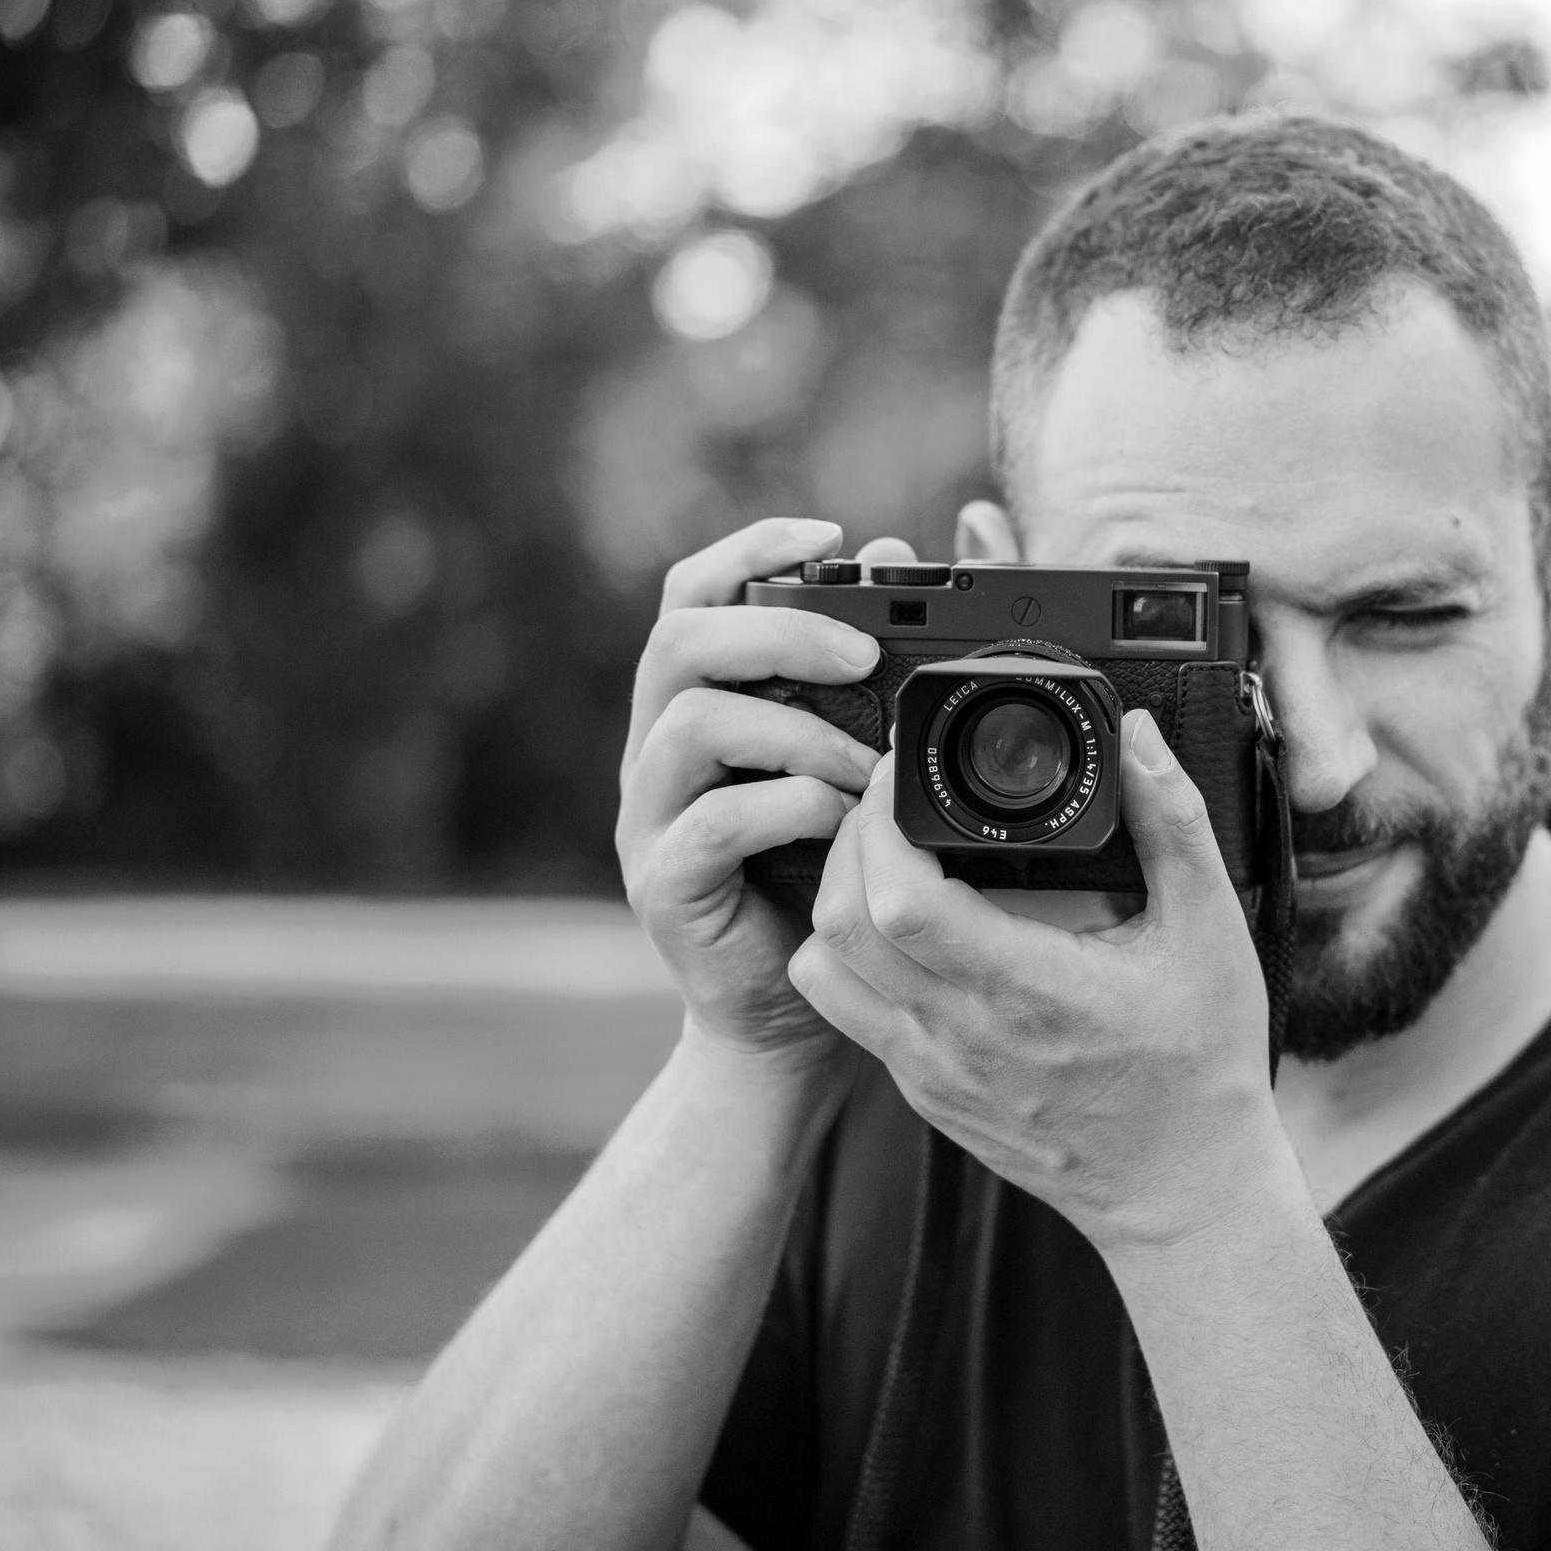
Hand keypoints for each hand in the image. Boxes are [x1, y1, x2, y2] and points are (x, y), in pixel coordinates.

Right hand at [616, 518, 885, 1063]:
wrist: (790, 1017)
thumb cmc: (829, 880)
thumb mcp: (858, 764)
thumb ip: (870, 667)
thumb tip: (899, 548)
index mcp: (698, 704)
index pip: (693, 595)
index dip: (751, 548)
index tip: (832, 533)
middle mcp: (658, 751)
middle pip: (679, 641)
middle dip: (779, 631)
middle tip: (864, 654)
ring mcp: (651, 818)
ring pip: (693, 723)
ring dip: (798, 729)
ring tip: (869, 764)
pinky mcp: (665, 883)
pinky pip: (716, 820)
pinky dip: (792, 807)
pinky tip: (844, 823)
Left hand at [790, 710, 1284, 1252]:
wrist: (1183, 1191)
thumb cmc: (1201, 1066)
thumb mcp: (1211, 933)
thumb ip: (1174, 825)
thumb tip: (1140, 737)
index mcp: (1028, 990)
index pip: (900, 900)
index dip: (879, 821)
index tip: (901, 773)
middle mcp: (962, 1038)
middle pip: (840, 923)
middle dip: (847, 840)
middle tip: (885, 799)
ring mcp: (933, 1074)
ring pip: (824, 971)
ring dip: (834, 901)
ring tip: (880, 859)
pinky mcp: (924, 1097)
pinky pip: (850, 1015)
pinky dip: (852, 955)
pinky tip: (898, 927)